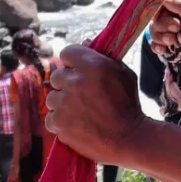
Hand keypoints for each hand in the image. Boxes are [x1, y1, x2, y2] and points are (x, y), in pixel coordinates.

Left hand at [45, 46, 146, 163]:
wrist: (128, 138)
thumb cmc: (129, 104)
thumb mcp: (124, 73)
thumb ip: (103, 58)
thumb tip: (85, 43)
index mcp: (93, 65)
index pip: (67, 52)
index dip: (73, 61)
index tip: (78, 70)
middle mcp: (75, 81)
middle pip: (57, 76)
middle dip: (67, 83)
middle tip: (81, 94)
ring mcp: (64, 103)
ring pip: (52, 97)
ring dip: (63, 103)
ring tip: (80, 112)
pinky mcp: (58, 123)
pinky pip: (51, 117)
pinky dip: (60, 121)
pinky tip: (76, 124)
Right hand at [153, 0, 180, 79]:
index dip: (162, 4)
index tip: (167, 13)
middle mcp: (179, 13)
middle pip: (157, 14)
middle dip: (163, 24)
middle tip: (177, 30)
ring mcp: (173, 29)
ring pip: (154, 28)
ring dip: (161, 36)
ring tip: (174, 42)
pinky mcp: (169, 42)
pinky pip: (154, 41)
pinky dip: (158, 46)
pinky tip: (166, 50)